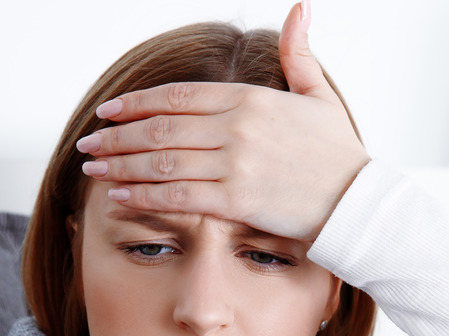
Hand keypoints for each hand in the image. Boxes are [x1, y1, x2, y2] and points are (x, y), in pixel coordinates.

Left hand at [77, 0, 369, 241]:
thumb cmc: (340, 154)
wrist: (360, 203)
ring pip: (161, 161)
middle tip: (88, 143)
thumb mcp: (319, 96)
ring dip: (120, 165)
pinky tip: (118, 196)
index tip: (109, 112)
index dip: (136, 103)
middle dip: (117, 137)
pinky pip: (177, 196)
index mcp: (250, 99)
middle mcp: (236, 128)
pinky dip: (142, 196)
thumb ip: (300, 54)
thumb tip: (301, 8)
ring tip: (92, 168)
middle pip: (160, 128)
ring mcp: (235, 164)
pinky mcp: (236, 201)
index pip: (178, 97)